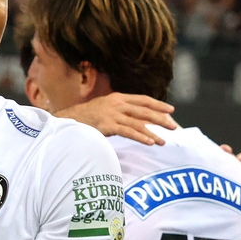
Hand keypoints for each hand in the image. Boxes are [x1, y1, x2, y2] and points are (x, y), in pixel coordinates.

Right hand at [57, 93, 176, 144]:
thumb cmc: (84, 118)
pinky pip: (128, 132)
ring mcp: (112, 114)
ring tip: (164, 141)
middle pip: (144, 110)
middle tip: (174, 127)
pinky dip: (141, 137)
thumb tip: (131, 118)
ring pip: (139, 122)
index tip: (171, 110)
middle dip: (161, 118)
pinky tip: (150, 142)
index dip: (158, 104)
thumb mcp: (103, 109)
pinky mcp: (108, 125)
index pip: (142, 100)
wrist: (66, 121)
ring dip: (153, 132)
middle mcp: (116, 104)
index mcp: (117, 97)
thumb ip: (117, 111)